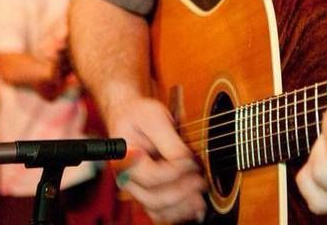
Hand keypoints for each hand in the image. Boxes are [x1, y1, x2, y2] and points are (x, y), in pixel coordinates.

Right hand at [108, 96, 207, 222]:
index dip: (176, 172)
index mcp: (125, 159)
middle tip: (201, 181)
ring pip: (156, 209)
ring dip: (181, 208)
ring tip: (201, 200)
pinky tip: (194, 208)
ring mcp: (136, 187)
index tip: (193, 162)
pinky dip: (177, 213)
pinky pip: (159, 211)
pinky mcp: (146, 191)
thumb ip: (169, 140)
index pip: (152, 176)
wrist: (128, 115)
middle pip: (154, 198)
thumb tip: (186, 159)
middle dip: (182, 192)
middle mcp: (127, 178)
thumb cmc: (139, 114)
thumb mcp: (154, 117)